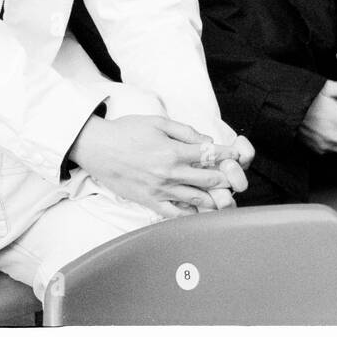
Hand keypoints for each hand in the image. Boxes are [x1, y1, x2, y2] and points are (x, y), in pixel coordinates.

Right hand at [67, 115, 242, 218]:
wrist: (97, 148)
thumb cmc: (126, 131)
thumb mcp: (158, 122)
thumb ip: (185, 131)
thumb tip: (207, 141)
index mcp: (173, 152)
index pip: (210, 155)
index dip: (228, 154)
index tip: (238, 156)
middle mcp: (169, 174)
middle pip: (209, 180)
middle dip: (227, 179)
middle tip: (237, 179)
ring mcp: (160, 190)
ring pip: (197, 200)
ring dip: (215, 199)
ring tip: (227, 198)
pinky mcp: (149, 201)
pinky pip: (175, 213)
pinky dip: (191, 214)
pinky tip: (201, 213)